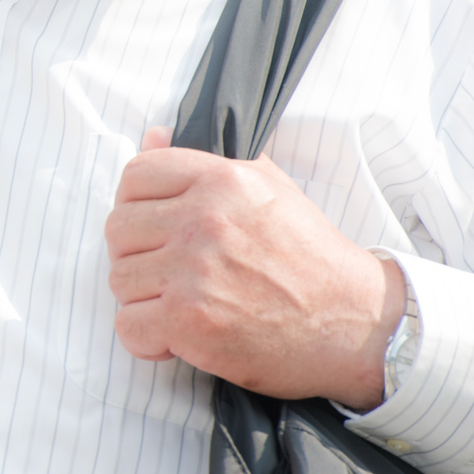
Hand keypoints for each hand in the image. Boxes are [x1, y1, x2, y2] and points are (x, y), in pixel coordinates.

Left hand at [105, 127, 405, 410]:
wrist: (356, 323)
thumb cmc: (310, 257)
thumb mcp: (268, 188)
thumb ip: (205, 160)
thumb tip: (152, 135)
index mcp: (219, 181)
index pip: (135, 175)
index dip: (137, 204)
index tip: (157, 227)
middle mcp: (203, 221)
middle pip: (118, 229)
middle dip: (137, 254)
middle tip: (171, 272)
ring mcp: (194, 272)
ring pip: (119, 280)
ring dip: (144, 298)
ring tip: (185, 303)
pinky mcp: (190, 322)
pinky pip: (128, 327)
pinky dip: (148, 339)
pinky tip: (179, 336)